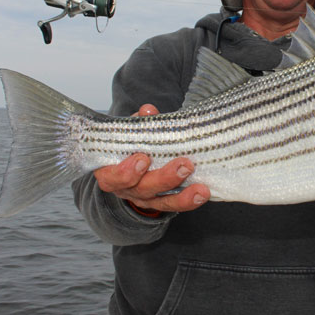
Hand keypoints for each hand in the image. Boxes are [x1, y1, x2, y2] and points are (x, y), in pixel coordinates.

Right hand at [93, 103, 210, 212]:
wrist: (132, 162)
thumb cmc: (131, 145)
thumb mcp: (131, 132)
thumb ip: (139, 122)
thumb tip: (148, 110)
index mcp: (111, 172)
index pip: (112, 178)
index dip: (125, 172)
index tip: (143, 158)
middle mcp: (127, 189)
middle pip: (142, 189)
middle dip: (164, 178)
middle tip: (183, 165)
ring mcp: (146, 198)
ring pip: (162, 202)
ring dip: (182, 196)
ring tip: (200, 189)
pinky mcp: (162, 203)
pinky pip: (176, 204)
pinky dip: (190, 200)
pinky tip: (203, 193)